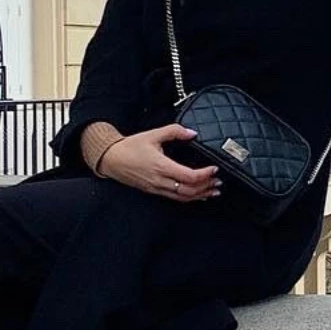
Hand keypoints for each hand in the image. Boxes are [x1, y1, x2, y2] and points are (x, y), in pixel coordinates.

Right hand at [98, 125, 220, 201]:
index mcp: (161, 166)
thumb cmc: (130, 147)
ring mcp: (156, 188)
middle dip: (206, 187)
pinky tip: (197, 195)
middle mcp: (160, 180)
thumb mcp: (153, 134)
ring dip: (200, 195)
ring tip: (213, 190)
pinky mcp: (154, 191)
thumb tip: (192, 132)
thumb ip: (174, 131)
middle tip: (218, 181)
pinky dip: (189, 197)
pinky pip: (174, 198)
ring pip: (182, 197)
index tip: (214, 168)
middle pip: (188, 190)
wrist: (111, 159)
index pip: (188, 176)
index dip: (204, 174)